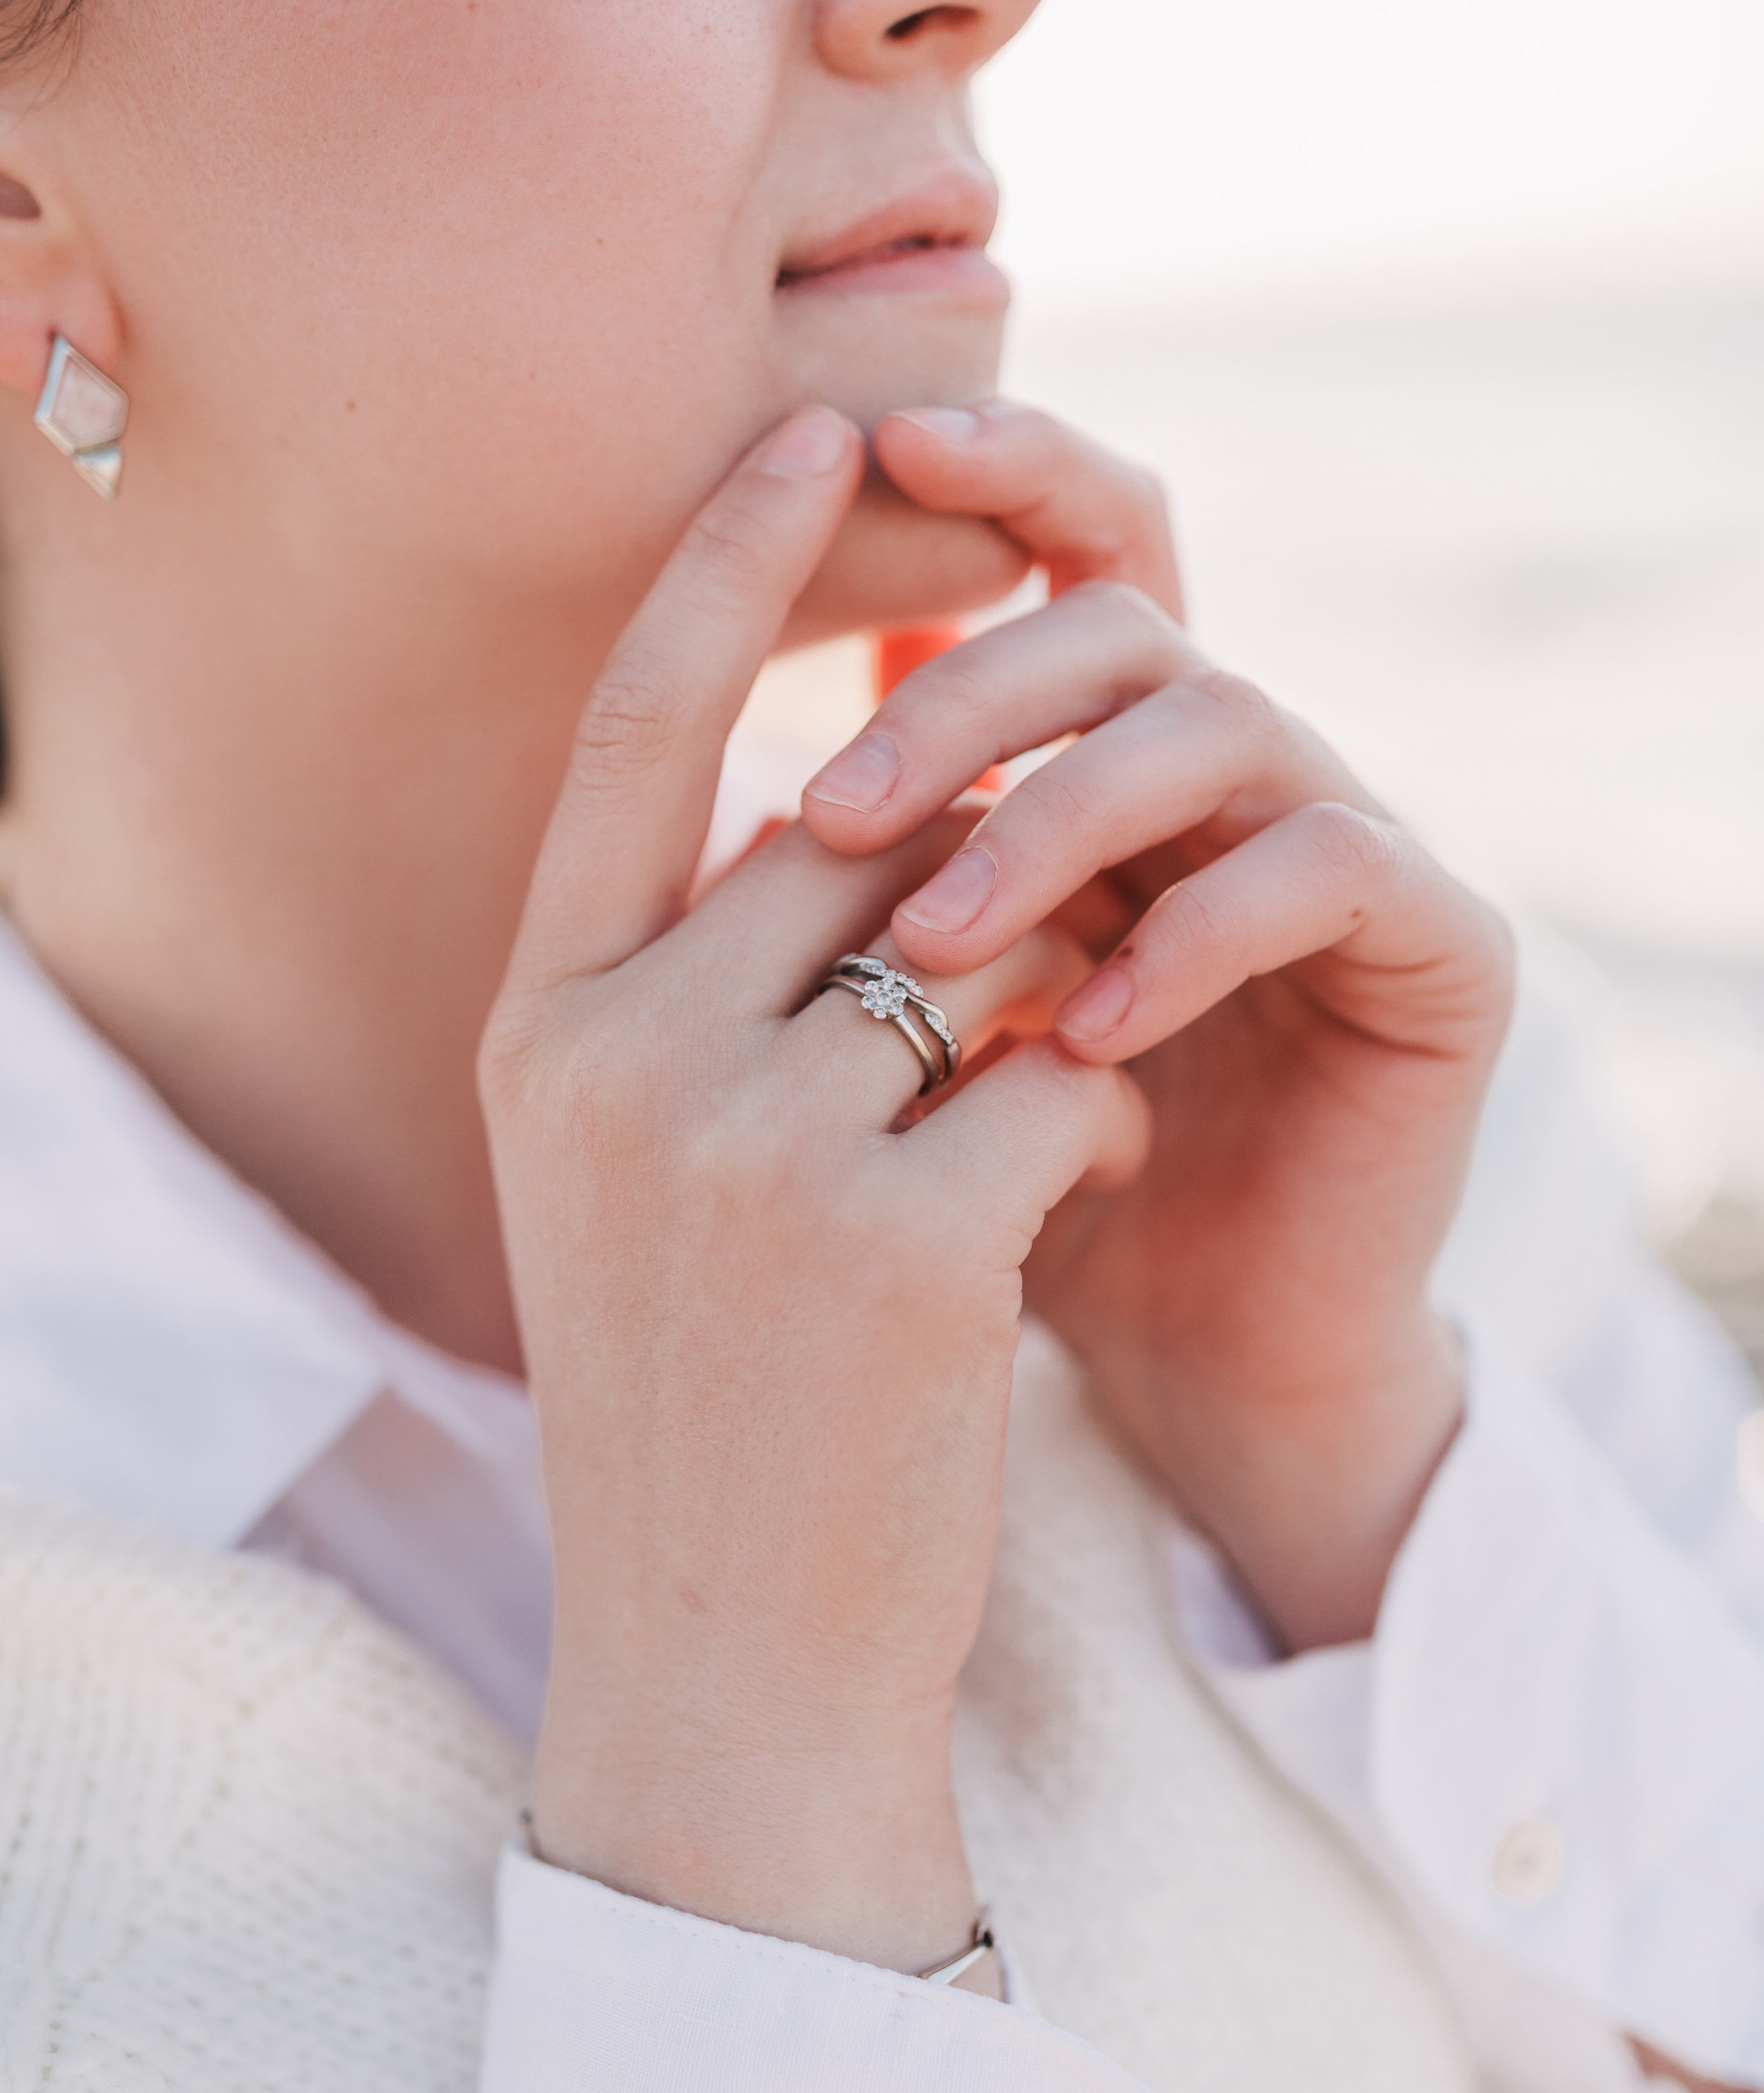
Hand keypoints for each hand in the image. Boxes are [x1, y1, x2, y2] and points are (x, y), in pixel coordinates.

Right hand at [479, 407, 1145, 1972]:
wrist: (724, 1658)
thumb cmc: (709, 1405)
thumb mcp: (647, 1176)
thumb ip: (708, 989)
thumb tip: (872, 810)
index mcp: (538, 1028)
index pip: (635, 731)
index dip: (727, 567)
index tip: (818, 434)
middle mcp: (618, 1059)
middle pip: (854, 831)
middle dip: (974, 870)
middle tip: (1026, 956)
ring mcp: (748, 1146)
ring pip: (978, 946)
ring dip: (1044, 1007)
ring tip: (1019, 1122)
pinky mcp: (896, 1238)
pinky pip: (1064, 1075)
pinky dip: (1097, 1121)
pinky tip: (1053, 1217)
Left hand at [801, 402, 1514, 1650]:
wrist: (1182, 1374)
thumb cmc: (1007, 1211)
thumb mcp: (896, 1038)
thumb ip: (842, 889)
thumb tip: (691, 749)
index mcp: (1117, 760)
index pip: (1077, 547)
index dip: (998, 465)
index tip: (859, 442)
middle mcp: (1240, 775)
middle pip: (1121, 617)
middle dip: (967, 696)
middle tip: (835, 809)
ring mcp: (1352, 845)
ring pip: (1224, 717)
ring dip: (1058, 815)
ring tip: (935, 949)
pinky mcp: (1442, 947)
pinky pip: (1330, 863)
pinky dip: (1195, 934)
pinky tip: (1081, 1035)